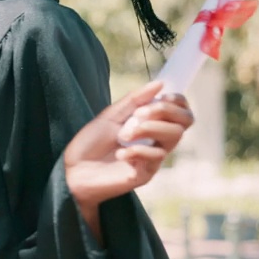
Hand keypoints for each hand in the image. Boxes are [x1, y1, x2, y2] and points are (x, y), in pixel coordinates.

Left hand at [63, 82, 192, 230]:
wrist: (73, 170)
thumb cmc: (90, 143)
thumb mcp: (111, 115)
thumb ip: (135, 100)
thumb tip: (160, 83)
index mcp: (151, 125)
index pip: (182, 112)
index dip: (178, 101)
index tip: (162, 97)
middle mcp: (157, 141)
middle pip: (185, 122)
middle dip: (164, 111)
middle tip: (138, 114)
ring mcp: (153, 158)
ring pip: (174, 137)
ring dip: (148, 128)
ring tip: (123, 135)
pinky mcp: (146, 174)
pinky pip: (156, 157)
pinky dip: (138, 150)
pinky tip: (119, 153)